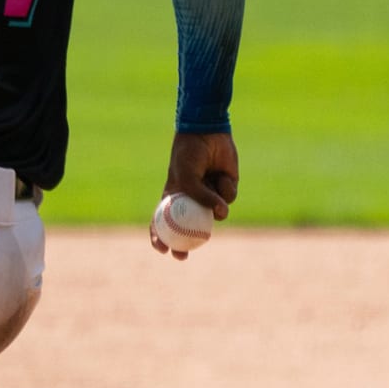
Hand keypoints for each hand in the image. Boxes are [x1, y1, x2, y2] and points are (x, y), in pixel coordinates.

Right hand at [152, 131, 238, 260]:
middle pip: (188, 228)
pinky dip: (226, 189)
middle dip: (184, 244)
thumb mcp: (187, 178)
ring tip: (211, 181)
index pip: (162, 221)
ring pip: (214, 212)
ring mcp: (210, 194)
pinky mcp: (226, 187)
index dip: (159, 237)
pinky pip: (229, 199)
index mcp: (173, 195)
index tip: (162, 249)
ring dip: (214, 202)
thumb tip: (221, 215)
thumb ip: (200, 198)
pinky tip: (221, 175)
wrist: (207, 133)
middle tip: (183, 255)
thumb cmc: (189, 155)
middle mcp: (192, 198)